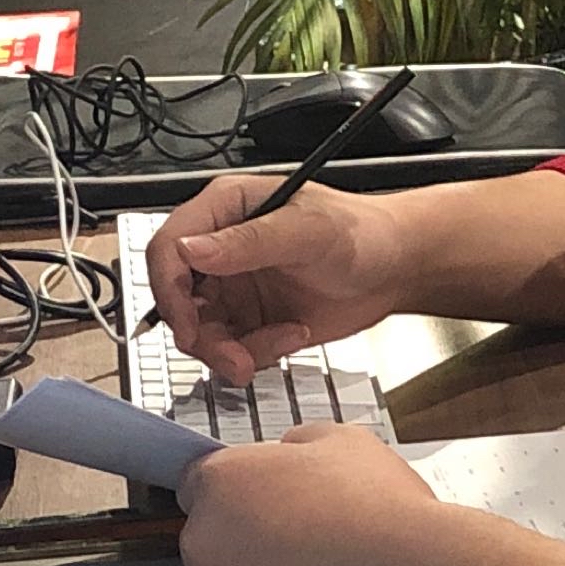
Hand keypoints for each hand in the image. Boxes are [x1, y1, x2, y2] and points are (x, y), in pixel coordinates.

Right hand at [144, 175, 405, 382]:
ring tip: (276, 344)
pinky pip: (231, 350)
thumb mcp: (307, 232)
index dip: (169, 288)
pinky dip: (257, 354)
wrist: (395, 269)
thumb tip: (192, 249)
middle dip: (202, 334)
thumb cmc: (362, 233)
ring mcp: (234, 288)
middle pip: (177, 299)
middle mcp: (222, 250)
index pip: (169, 248)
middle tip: (232, 355)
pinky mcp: (250, 320)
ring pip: (200, 333)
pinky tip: (293, 334)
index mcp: (226, 210)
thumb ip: (248, 241)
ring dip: (231, 351)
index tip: (187, 324)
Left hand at [171, 425, 458, 565]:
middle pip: (215, 544)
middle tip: (310, 550)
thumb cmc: (383, 509)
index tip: (272, 506)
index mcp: (222, 483)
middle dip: (250, 546)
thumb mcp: (344, 442)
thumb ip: (298, 444)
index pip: (202, 486)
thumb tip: (288, 455)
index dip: (242, 495)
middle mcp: (204, 545)